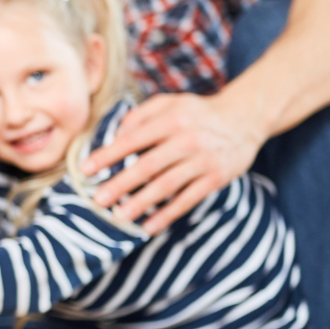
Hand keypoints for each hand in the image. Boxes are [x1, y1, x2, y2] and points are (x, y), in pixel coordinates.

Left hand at [81, 92, 266, 233]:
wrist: (244, 118)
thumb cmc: (196, 112)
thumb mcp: (170, 103)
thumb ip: (140, 115)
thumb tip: (114, 136)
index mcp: (171, 118)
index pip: (132, 139)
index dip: (107, 155)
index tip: (85, 170)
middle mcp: (187, 139)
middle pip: (147, 166)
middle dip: (120, 184)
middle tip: (97, 200)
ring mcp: (203, 160)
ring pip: (166, 185)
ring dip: (141, 203)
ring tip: (119, 216)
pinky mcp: (216, 178)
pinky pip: (188, 199)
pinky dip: (167, 214)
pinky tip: (148, 226)